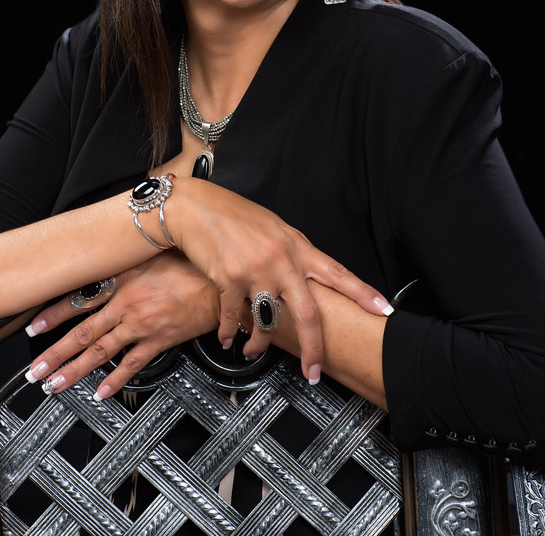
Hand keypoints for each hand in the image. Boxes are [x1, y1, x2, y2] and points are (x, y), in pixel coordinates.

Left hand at [24, 251, 219, 398]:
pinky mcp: (158, 341)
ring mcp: (141, 325)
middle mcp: (127, 304)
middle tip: (34, 370)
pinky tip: (101, 392)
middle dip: (55, 353)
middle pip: (83, 332)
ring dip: (75, 370)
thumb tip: (105, 258)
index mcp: (123, 279)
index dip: (54, 314)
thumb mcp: (152, 253)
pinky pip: (132, 364)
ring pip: (100, 351)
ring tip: (55, 384)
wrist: (219, 284)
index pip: (79, 298)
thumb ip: (126, 259)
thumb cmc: (190, 263)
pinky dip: (115, 380)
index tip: (34, 326)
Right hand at [167, 177, 393, 384]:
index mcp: (297, 245)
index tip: (383, 311)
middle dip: (313, 348)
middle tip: (315, 371)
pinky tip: (227, 337)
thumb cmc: (232, 215)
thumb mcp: (273, 228)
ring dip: (260, 344)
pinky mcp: (230, 278)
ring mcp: (256, 269)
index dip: (362, 293)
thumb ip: (291, 252)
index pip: (338, 272)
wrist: (196, 207)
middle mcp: (281, 258)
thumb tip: (304, 273)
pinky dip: (230, 332)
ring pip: (268, 322)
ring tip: (253, 351)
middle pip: (308, 312)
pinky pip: (235, 317)